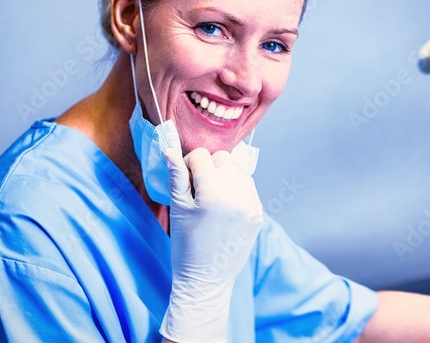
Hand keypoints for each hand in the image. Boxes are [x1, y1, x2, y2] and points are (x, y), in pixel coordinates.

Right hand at [160, 148, 263, 342]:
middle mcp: (237, 195)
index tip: (184, 180)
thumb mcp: (178, 209)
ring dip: (224, 177)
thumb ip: (177, 177)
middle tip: (197, 189)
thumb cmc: (186, 246)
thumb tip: (170, 149)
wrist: (206, 279)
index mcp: (214, 193)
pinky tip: (224, 207)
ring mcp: (252, 205)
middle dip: (209, 167)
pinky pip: (249, 188)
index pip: (202, 156)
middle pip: (223, 159)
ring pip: (238, 171)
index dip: (188, 163)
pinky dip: (236, 190)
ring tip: (211, 198)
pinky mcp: (259, 214)